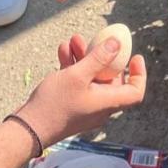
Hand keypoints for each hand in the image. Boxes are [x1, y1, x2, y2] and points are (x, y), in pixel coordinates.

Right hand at [18, 34, 146, 146]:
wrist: (28, 128)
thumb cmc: (55, 104)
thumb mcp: (78, 76)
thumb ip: (98, 58)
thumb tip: (117, 43)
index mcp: (108, 103)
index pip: (134, 92)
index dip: (138, 74)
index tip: (135, 56)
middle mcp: (100, 106)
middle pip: (110, 79)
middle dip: (102, 56)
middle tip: (95, 39)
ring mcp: (85, 106)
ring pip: (91, 77)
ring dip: (84, 57)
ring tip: (72, 40)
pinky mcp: (71, 105)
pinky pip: (78, 83)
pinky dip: (73, 66)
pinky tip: (63, 49)